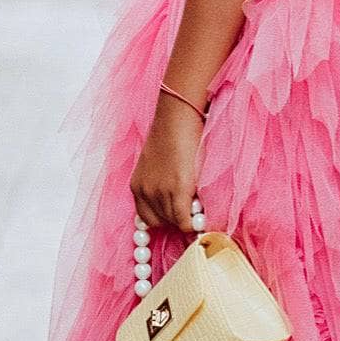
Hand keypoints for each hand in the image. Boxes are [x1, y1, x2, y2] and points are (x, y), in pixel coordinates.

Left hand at [131, 95, 203, 230]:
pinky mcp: (178, 190)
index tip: (178, 217)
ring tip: (198, 204)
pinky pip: (185, 221)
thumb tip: (178, 209)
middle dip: (177, 218)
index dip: (166, 218)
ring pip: (175, 222)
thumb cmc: (173, 136)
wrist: (178, 117)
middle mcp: (145, 192)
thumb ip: (162, 187)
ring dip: (187, 217)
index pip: (148, 219)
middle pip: (162, 222)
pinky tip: (202, 216)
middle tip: (191, 208)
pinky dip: (193, 222)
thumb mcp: (158, 166)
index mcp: (137, 186)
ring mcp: (160, 192)